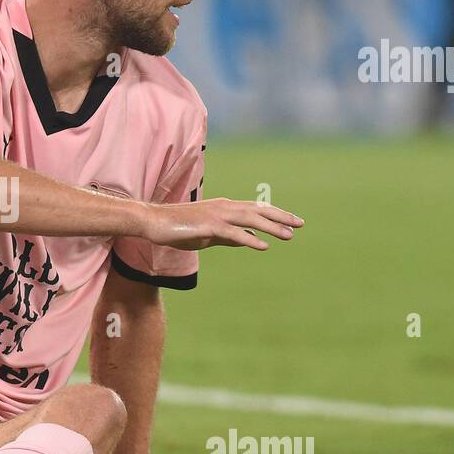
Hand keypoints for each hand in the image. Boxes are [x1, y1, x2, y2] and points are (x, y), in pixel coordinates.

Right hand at [139, 197, 302, 250]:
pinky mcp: (207, 226)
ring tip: (289, 235)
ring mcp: (216, 215)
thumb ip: (228, 237)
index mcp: (224, 208)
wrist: (153, 223)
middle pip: (258, 211)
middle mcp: (224, 207)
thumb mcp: (208, 235)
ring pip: (250, 219)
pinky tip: (263, 246)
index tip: (292, 221)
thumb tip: (249, 240)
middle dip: (280, 217)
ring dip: (271, 227)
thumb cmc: (178, 228)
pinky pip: (233, 233)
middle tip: (301, 223)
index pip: (255, 209)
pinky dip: (249, 239)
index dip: (275, 215)